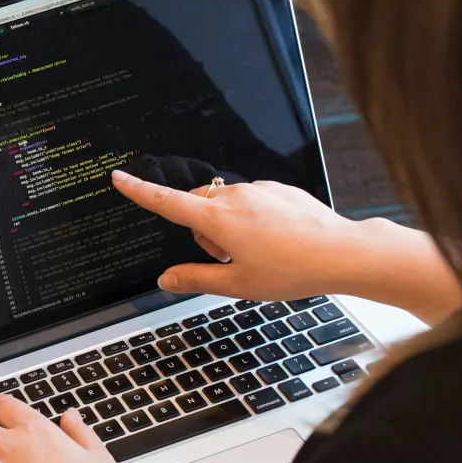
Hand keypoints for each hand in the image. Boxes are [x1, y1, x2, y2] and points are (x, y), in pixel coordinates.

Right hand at [111, 170, 461, 324]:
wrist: (342, 252)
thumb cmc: (291, 270)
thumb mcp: (237, 285)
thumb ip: (195, 279)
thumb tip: (166, 279)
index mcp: (218, 219)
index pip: (167, 202)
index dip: (139, 192)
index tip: (119, 178)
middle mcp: (235, 197)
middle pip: (197, 206)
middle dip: (201, 231)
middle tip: (227, 260)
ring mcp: (258, 190)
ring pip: (224, 204)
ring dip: (227, 226)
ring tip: (258, 254)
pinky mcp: (278, 189)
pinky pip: (251, 200)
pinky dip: (251, 219)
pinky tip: (276, 241)